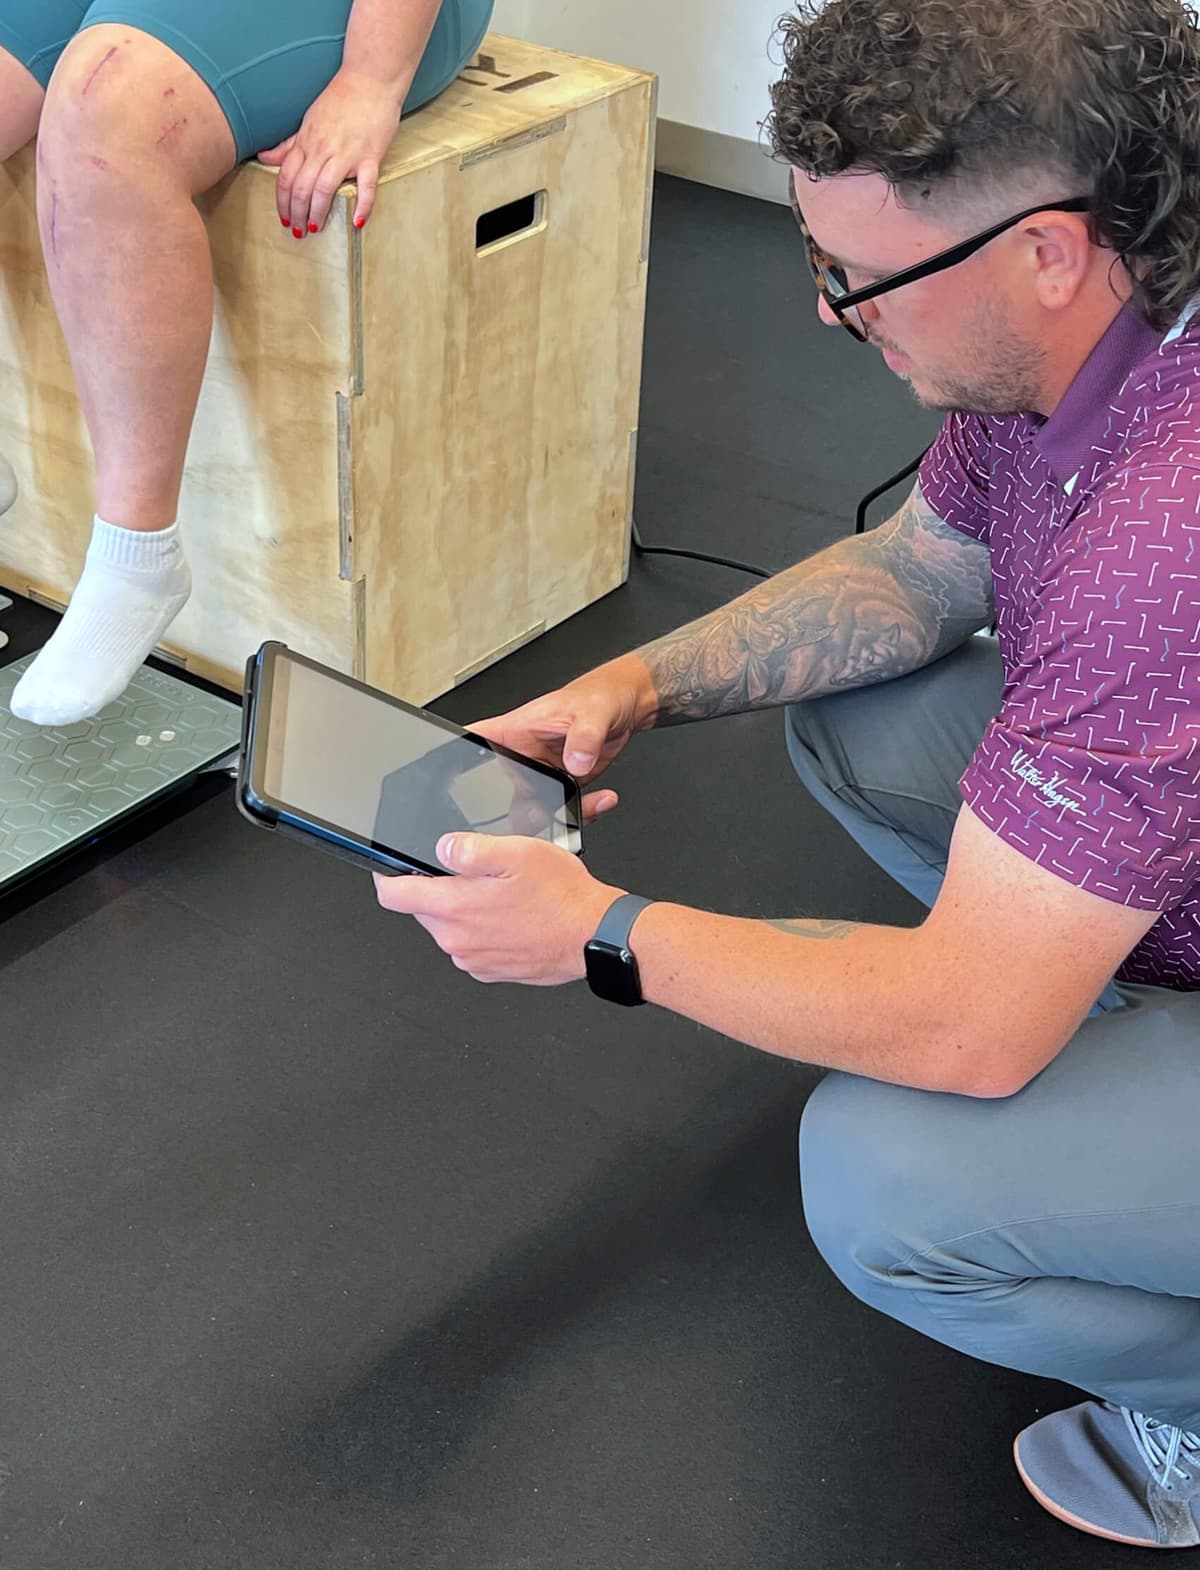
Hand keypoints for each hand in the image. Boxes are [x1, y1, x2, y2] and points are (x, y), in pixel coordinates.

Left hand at [257, 68, 406, 234]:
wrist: (370, 79)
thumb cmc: (341, 99)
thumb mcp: (309, 120)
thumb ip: (289, 144)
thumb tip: (265, 158)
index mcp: (307, 142)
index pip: (286, 178)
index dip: (282, 202)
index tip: (284, 218)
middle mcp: (323, 150)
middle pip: (302, 188)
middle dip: (296, 214)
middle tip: (298, 232)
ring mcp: (347, 154)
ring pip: (324, 190)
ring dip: (317, 213)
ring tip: (315, 228)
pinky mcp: (370, 157)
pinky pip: (366, 187)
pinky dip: (362, 207)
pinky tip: (357, 222)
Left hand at [374, 833, 620, 985]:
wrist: (594, 936)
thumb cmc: (562, 897)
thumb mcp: (516, 852)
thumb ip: (469, 848)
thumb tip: (442, 848)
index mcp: (454, 908)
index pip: (393, 896)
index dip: (387, 876)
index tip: (390, 867)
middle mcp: (457, 940)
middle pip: (423, 909)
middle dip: (438, 888)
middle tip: (476, 873)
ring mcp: (474, 959)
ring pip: (450, 926)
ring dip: (465, 909)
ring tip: (503, 894)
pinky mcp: (491, 970)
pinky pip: (473, 944)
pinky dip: (484, 929)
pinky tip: (513, 916)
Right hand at [467, 656, 653, 821]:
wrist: (623, 709)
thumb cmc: (598, 698)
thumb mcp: (591, 712)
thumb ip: (583, 737)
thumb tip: (576, 762)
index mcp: (514, 731)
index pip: (473, 743)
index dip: (454, 762)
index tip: (448, 783)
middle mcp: (522, 757)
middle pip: (494, 792)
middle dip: (510, 811)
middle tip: (535, 812)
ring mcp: (541, 776)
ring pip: (531, 810)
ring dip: (554, 817)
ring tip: (579, 808)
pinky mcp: (561, 788)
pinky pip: (562, 811)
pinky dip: (581, 814)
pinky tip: (599, 802)